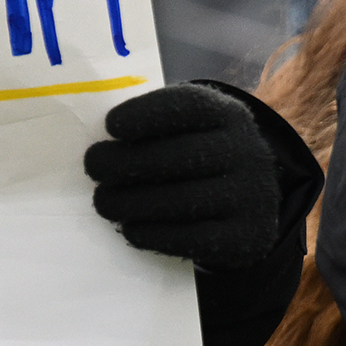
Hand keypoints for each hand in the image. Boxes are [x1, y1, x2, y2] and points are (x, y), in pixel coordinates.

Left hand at [85, 83, 288, 269]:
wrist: (249, 205)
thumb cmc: (198, 159)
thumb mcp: (188, 130)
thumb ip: (153, 128)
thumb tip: (103, 146)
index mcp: (227, 116)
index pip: (190, 107)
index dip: (148, 115)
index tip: (111, 126)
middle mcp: (247, 152)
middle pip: (182, 155)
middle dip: (128, 162)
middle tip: (93, 167)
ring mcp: (251, 196)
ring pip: (183, 200)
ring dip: (132, 202)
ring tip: (103, 202)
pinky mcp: (246, 237)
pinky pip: (193, 238)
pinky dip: (154, 234)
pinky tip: (130, 228)